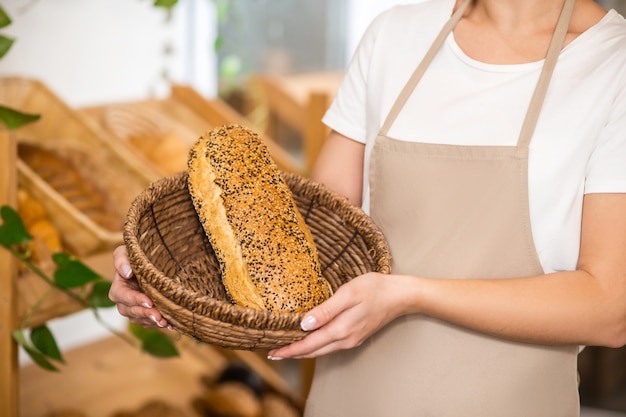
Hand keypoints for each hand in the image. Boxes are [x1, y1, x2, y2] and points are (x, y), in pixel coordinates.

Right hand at [109, 245, 168, 328]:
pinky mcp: (145, 314)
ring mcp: (134, 309)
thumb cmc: (136, 255)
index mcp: (118, 287)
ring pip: (140, 319)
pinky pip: (150, 323)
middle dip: (145, 314)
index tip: (148, 301)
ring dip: (153, 321)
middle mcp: (124, 301)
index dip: (134, 300)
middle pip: (131, 311)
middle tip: (159, 316)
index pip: (122, 296)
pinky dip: (160, 324)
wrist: (150, 262)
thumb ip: (122, 259)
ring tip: (166, 321)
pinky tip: (172, 324)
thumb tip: (126, 272)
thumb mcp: (126, 252)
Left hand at [267, 272, 416, 359]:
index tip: (272, 352)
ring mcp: (351, 339)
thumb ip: (326, 310)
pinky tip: (310, 339)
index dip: (289, 350)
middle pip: (313, 351)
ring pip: (321, 350)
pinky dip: (315, 345)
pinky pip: (330, 345)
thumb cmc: (374, 289)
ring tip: (287, 347)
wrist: (400, 296)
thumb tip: (305, 324)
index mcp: (340, 329)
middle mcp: (345, 339)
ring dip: (303, 350)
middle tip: (273, 353)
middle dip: (292, 353)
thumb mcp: (348, 293)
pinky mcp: (355, 335)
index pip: (308, 345)